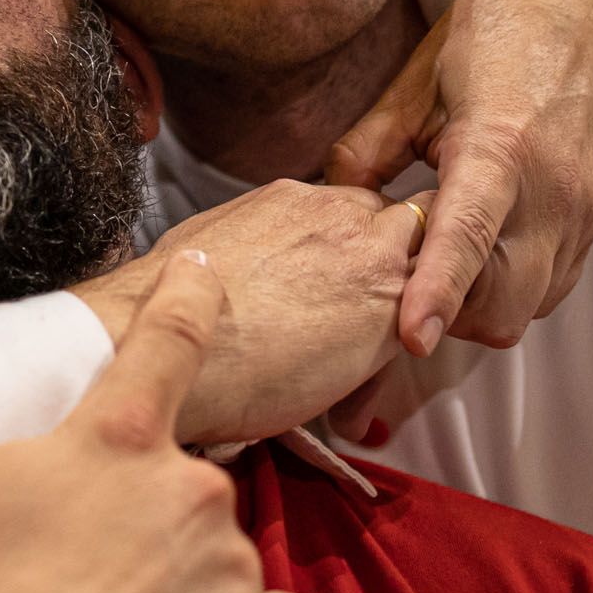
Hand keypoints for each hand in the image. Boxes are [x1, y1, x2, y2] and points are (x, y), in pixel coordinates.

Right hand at [0, 259, 309, 592]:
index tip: (205, 273)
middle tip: (80, 571)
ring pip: (222, 555)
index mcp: (114, 440)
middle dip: (144, 510)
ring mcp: (232, 573)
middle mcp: (193, 492)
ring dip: (184, 576)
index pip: (168, 340)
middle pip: (185, 476)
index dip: (189, 298)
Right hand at [74, 185, 424, 445]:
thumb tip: (235, 271)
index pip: (355, 207)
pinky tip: (365, 394)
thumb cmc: (165, 309)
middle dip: (397, 265)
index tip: (343, 284)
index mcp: (292, 198)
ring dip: (415, 303)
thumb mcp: (205, 248)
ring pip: (429, 263)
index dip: (358, 247)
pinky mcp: (387, 310)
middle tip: (371, 321)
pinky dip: (410, 351)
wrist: (163, 342)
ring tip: (374, 359)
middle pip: (402, 223)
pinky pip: (428, 319)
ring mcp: (369, 257)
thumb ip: (248, 246)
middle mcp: (338, 214)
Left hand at [328, 0, 592, 354]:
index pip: (469, 235)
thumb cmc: (488, 35)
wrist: (576, 2)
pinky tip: (481, 252)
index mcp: (501, 144)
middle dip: (451, 314)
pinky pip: (553, 283)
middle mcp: (554, 186)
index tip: (410, 339)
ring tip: (441, 264)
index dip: (437, 292)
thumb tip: (327, 203)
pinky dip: (512, 285)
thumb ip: (369, 148)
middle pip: (505, 302)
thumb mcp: (414, 83)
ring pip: (530, 304)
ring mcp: (585, 207)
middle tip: (402, 287)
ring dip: (482, 303)